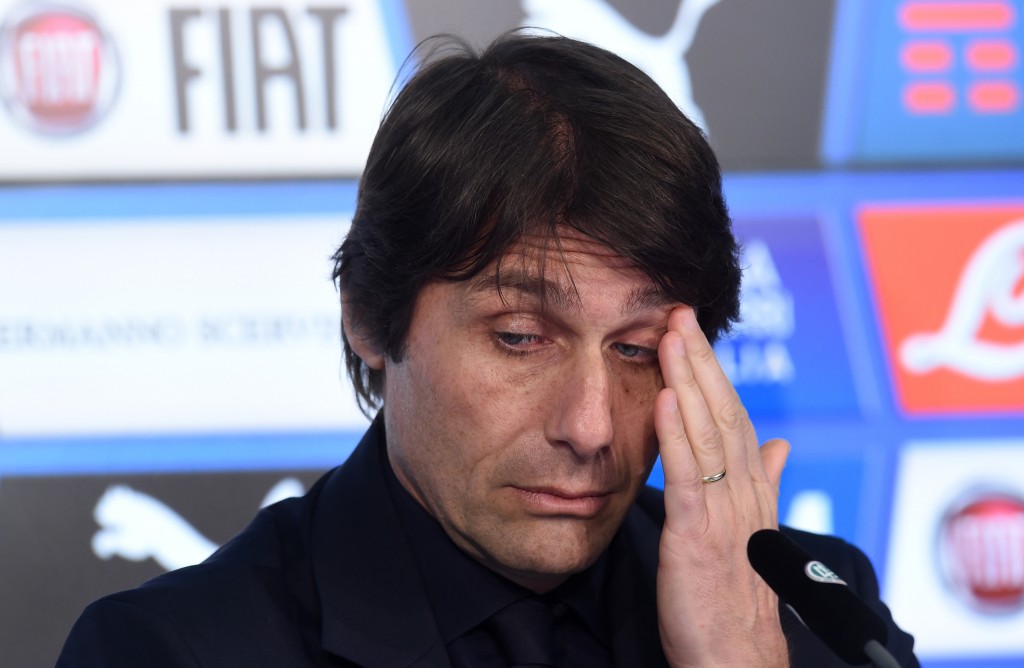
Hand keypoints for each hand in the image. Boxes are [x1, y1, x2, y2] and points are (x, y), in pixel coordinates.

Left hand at [654, 305, 789, 666]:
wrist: (734, 656)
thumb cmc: (735, 596)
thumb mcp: (750, 532)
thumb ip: (763, 483)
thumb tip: (778, 444)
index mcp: (751, 489)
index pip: (734, 417)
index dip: (715, 373)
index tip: (693, 332)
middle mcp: (742, 493)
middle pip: (724, 413)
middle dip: (702, 360)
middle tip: (681, 312)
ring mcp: (722, 512)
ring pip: (708, 434)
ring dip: (690, 381)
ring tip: (673, 336)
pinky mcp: (697, 535)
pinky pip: (688, 477)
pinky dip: (677, 435)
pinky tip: (666, 398)